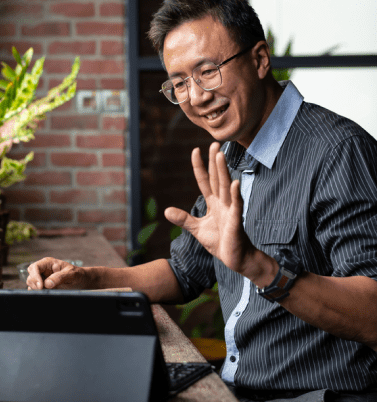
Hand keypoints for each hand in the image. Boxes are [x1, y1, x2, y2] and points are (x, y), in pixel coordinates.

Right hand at [26, 257, 86, 289]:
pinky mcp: (43, 286)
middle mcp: (43, 270)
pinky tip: (44, 293)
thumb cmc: (77, 275)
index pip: (35, 267)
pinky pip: (35, 289)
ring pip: (31, 283)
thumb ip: (59, 277)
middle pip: (31, 275)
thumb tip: (47, 284)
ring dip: (36, 289)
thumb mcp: (71, 274)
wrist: (81, 281)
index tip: (41, 286)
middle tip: (43, 290)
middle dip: (34, 283)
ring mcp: (42, 278)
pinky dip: (37, 292)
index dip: (35, 276)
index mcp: (48, 263)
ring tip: (47, 291)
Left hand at [165, 142, 256, 275]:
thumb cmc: (220, 242)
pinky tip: (234, 182)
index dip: (200, 166)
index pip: (204, 181)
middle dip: (215, 161)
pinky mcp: (236, 221)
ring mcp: (230, 210)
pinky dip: (235, 194)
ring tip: (220, 155)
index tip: (195, 150)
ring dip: (223, 171)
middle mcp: (222, 203)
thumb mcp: (197, 229)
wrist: (235, 258)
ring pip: (225, 187)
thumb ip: (184, 219)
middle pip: (217, 178)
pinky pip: (236, 205)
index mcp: (213, 203)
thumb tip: (166, 211)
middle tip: (215, 143)